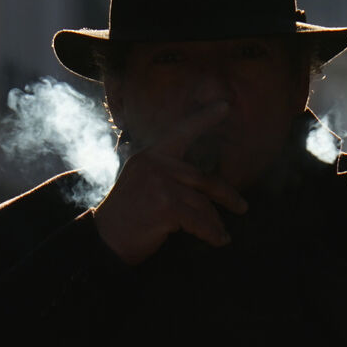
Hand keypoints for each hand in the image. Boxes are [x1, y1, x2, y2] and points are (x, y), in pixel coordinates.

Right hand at [93, 101, 248, 264]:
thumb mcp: (140, 182)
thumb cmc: (125, 216)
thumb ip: (164, 173)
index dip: (204, 119)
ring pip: (202, 203)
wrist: (104, 240)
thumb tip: (201, 181)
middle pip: (202, 178)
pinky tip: (218, 240)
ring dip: (215, 222)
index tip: (225, 105)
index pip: (181, 132)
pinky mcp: (166, 207)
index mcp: (150, 155)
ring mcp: (160, 184)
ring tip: (223, 234)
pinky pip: (199, 221)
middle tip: (242, 206)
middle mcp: (155, 164)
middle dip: (226, 195)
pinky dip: (212, 233)